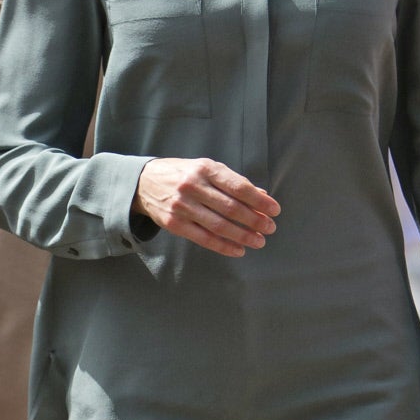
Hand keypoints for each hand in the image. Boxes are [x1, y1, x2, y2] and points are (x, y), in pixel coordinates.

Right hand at [134, 158, 278, 257]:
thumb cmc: (184, 174)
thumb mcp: (207, 169)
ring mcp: (182, 206)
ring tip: (259, 241)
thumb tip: (262, 197)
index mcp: (205, 169)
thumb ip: (233, 182)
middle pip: (231, 208)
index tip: (275, 210)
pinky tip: (238, 250)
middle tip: (270, 228)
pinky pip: (203, 239)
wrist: (144, 182)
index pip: (238, 187)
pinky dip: (224, 246)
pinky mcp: (174, 223)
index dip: (259, 201)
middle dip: (254, 220)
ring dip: (243, 236)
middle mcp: (193, 186)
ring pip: (219, 226)